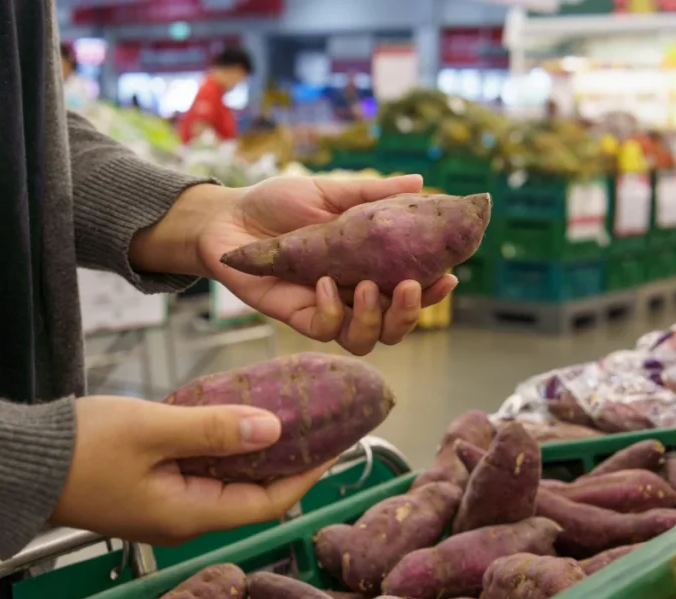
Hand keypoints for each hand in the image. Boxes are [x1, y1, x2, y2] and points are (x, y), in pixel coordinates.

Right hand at [49, 396, 333, 544]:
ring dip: (257, 454)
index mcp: (189, 514)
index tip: (337, 442)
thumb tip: (276, 429)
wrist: (16, 462)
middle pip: (253, 496)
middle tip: (316, 424)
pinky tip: (232, 420)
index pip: (268, 502)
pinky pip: (201, 474)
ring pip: (228, 484)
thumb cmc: (79, 447)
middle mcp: (182, 520)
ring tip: (285, 416)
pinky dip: (224, 450)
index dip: (309, 473)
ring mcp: (164, 508)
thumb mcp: (153, 429)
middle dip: (289, 463)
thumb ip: (215, 429)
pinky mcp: (149, 491)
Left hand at [131, 177, 457, 355]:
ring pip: (366, 338)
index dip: (432, 292)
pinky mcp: (297, 316)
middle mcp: (353, 294)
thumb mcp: (329, 192)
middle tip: (412, 287)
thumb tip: (420, 183)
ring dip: (375, 318)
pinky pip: (325, 329)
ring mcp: (327, 308)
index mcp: (368, 268)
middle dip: (411, 314)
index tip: (449, 275)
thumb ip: (373, 193)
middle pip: (395, 325)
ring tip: (368, 287)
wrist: (226, 216)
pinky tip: (325, 283)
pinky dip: (332, 310)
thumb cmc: (277, 204)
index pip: (409, 290)